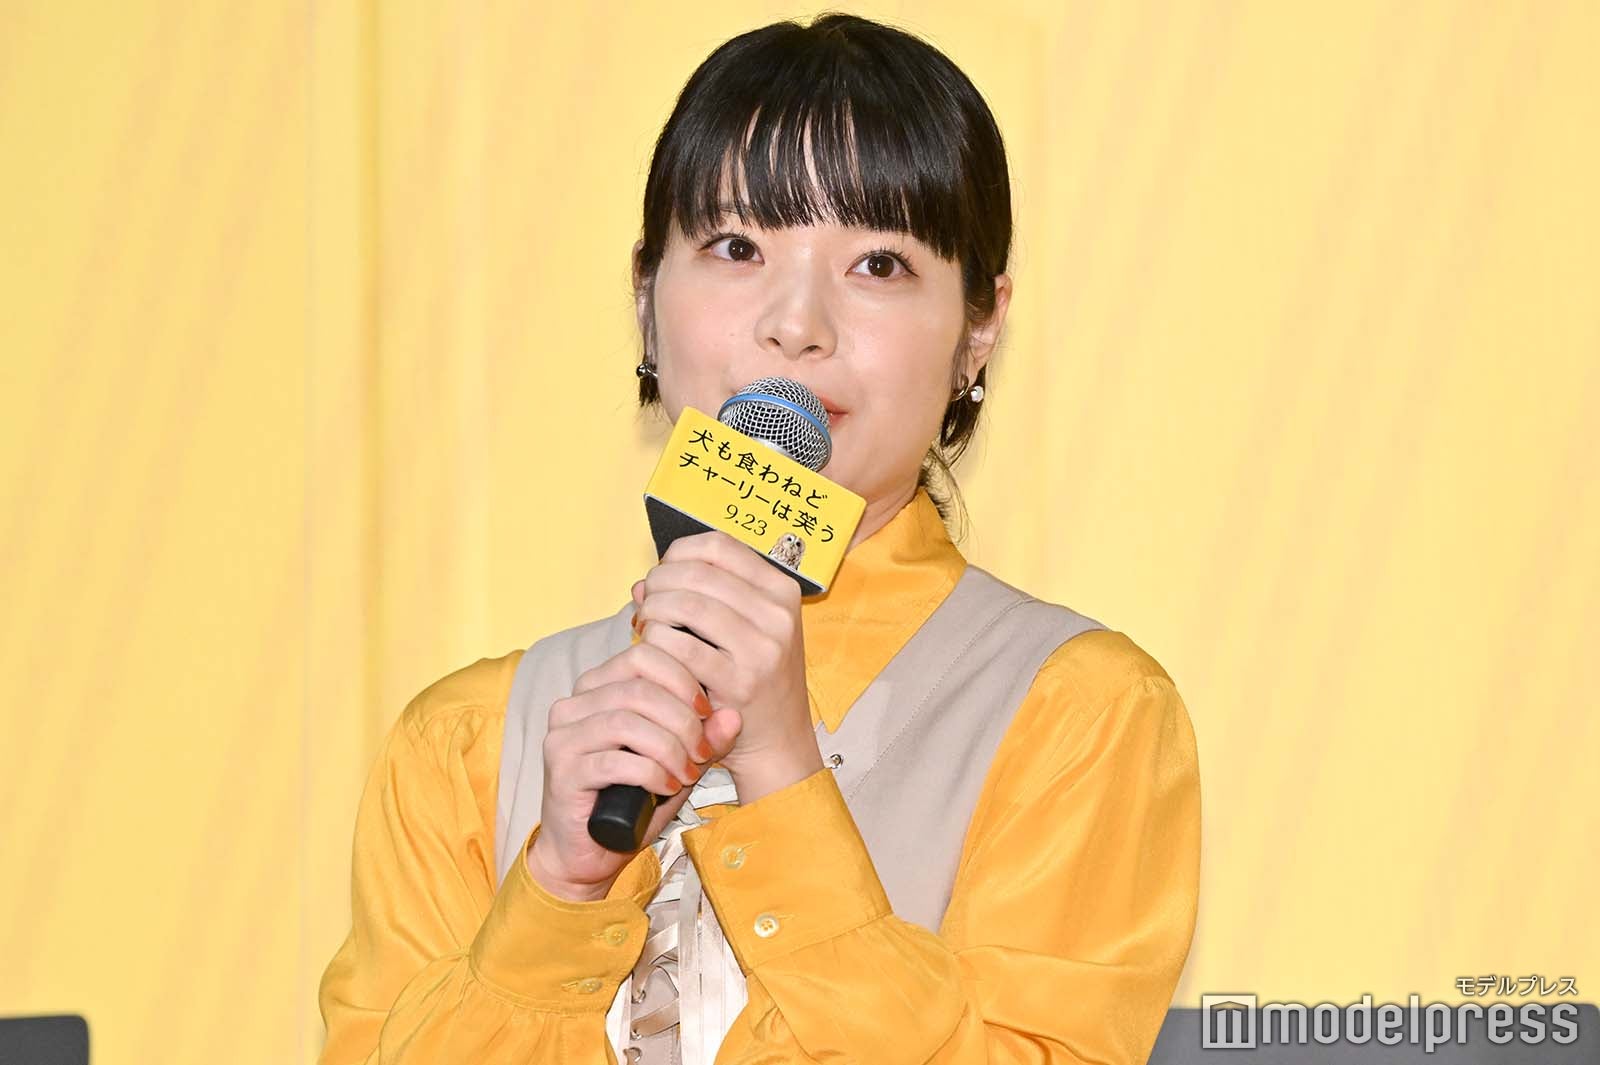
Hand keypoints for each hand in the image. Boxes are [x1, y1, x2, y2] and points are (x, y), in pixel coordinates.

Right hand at [528, 636, 741, 900]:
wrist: (589, 852)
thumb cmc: (632, 799)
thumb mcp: (679, 762)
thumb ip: (705, 739)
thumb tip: (733, 717)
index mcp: (597, 687)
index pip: (643, 655)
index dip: (683, 679)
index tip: (708, 712)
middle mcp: (573, 705)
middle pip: (640, 688)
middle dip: (683, 720)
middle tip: (701, 752)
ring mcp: (562, 737)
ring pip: (628, 722)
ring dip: (670, 747)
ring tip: (687, 772)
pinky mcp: (562, 772)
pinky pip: (616, 761)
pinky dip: (652, 773)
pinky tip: (667, 787)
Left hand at [632, 530, 823, 801]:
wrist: (779, 741)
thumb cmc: (754, 679)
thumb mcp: (743, 629)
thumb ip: (699, 597)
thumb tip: (641, 585)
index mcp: (782, 590)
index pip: (718, 545)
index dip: (678, 554)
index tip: (663, 574)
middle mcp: (778, 615)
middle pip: (697, 573)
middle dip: (658, 584)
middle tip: (646, 605)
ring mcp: (762, 648)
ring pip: (685, 604)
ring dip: (653, 612)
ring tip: (646, 627)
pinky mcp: (740, 682)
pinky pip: (680, 648)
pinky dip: (656, 645)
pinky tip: (652, 654)